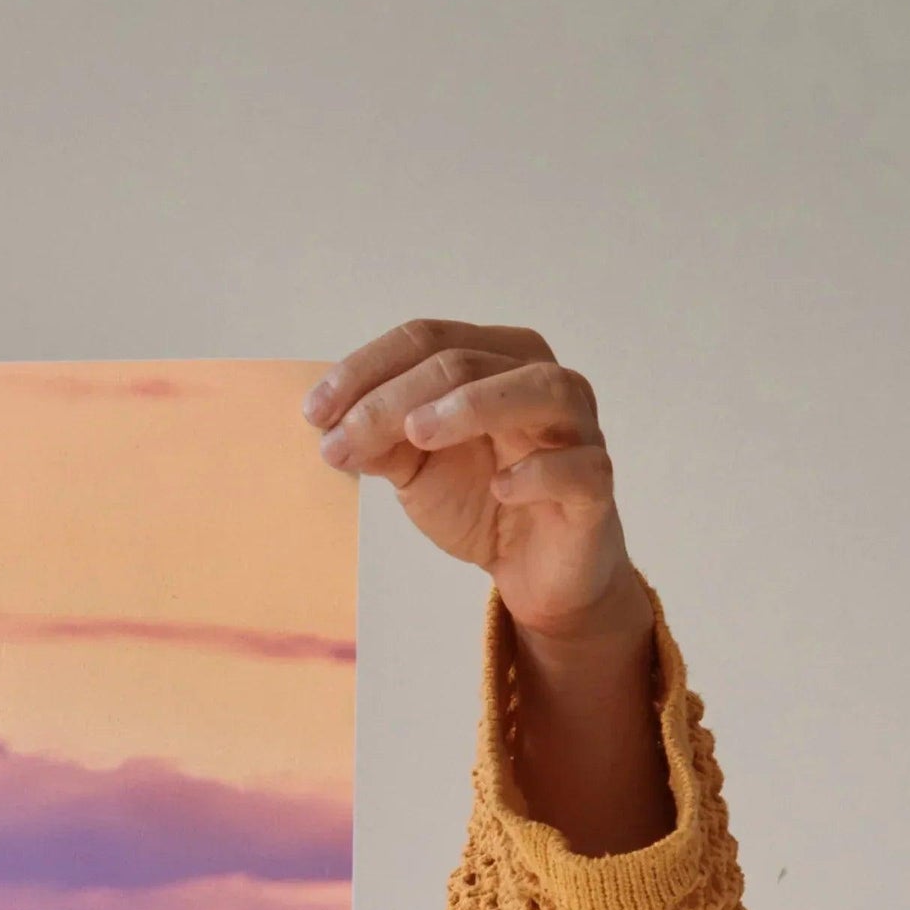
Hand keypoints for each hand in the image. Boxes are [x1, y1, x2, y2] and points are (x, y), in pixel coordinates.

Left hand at [305, 320, 647, 649]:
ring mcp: (577, 429)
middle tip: (341, 438)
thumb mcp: (417, 469)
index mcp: (496, 361)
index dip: (368, 369)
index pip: (429, 339)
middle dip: (394, 397)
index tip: (314, 412)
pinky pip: (578, 466)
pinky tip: (500, 487)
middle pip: (468, 362)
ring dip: (473, 405)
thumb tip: (331, 427)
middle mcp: (541, 380)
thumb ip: (380, 443)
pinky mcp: (594, 485)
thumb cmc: (482, 502)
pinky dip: (539, 472)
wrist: (534, 571)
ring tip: (416, 433)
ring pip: (539, 389)